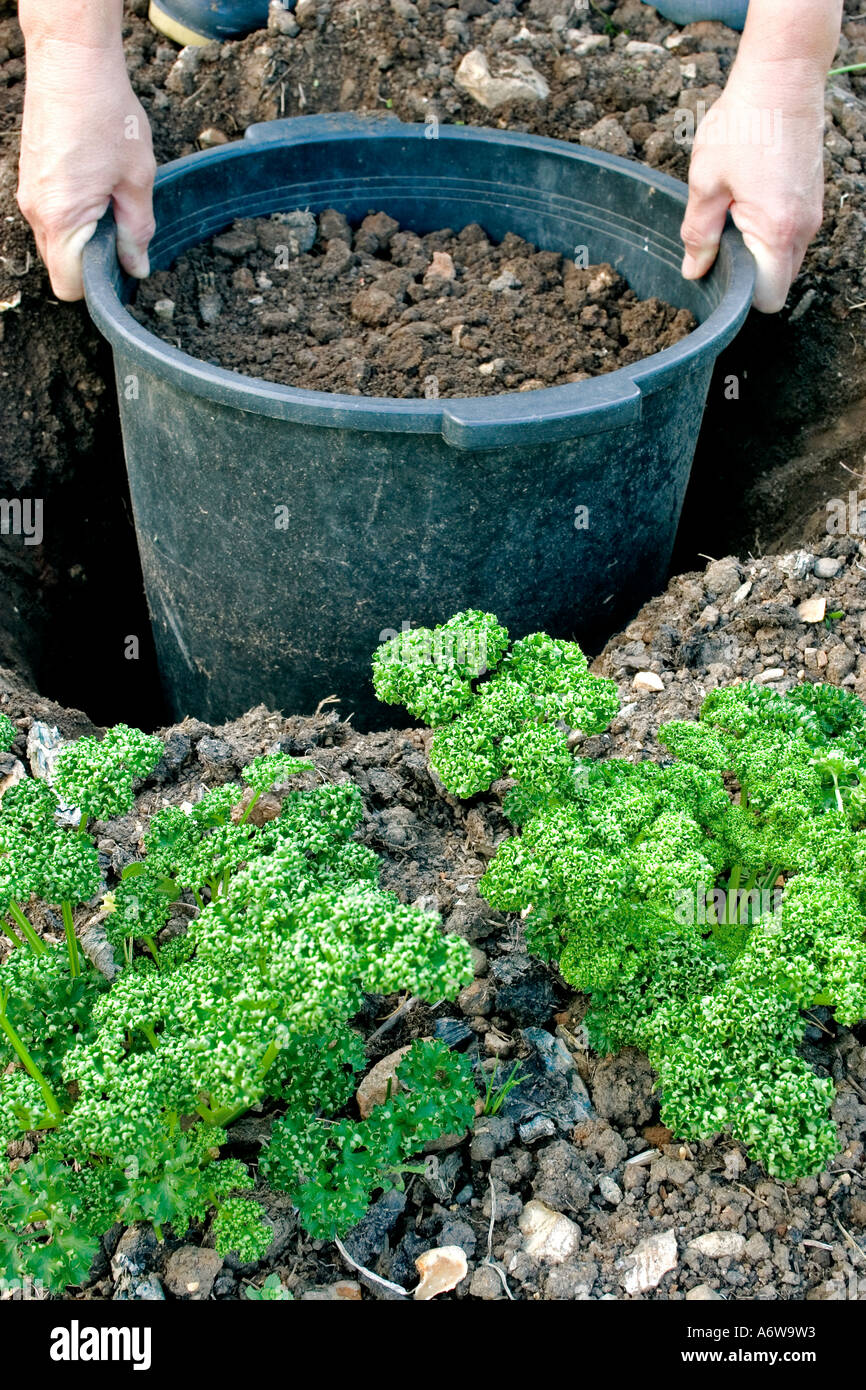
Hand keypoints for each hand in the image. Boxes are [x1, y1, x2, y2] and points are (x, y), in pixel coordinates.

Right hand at [17, 40, 155, 300]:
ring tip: (110, 200)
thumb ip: (137, 231)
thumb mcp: (137, 179)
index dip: (98, 286)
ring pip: (55, 243)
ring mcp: (28, 194)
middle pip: (60, 268)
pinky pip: (50, 216)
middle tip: (122, 231)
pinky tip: (95, 185)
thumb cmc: (106, 113)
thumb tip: (136, 268)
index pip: (70, 286)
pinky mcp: (30, 178)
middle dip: (91, 263)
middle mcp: (36, 212)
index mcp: (62, 219)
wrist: (71, 59)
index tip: (122, 268)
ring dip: (83, 237)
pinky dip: (72, 216)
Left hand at [679, 62, 825, 313]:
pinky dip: (768, 230)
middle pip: (777, 281)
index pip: (766, 298)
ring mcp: (812, 213)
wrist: (784, 76)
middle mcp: (803, 228)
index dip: (740, 296)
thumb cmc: (744, 123)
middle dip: (747, 273)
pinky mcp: (812, 197)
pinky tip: (747, 199)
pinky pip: (790, 233)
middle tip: (719, 239)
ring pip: (784, 257)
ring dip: (757, 249)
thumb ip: (699, 234)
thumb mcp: (706, 183)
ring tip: (732, 213)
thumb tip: (694, 271)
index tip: (717, 275)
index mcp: (777, 231)